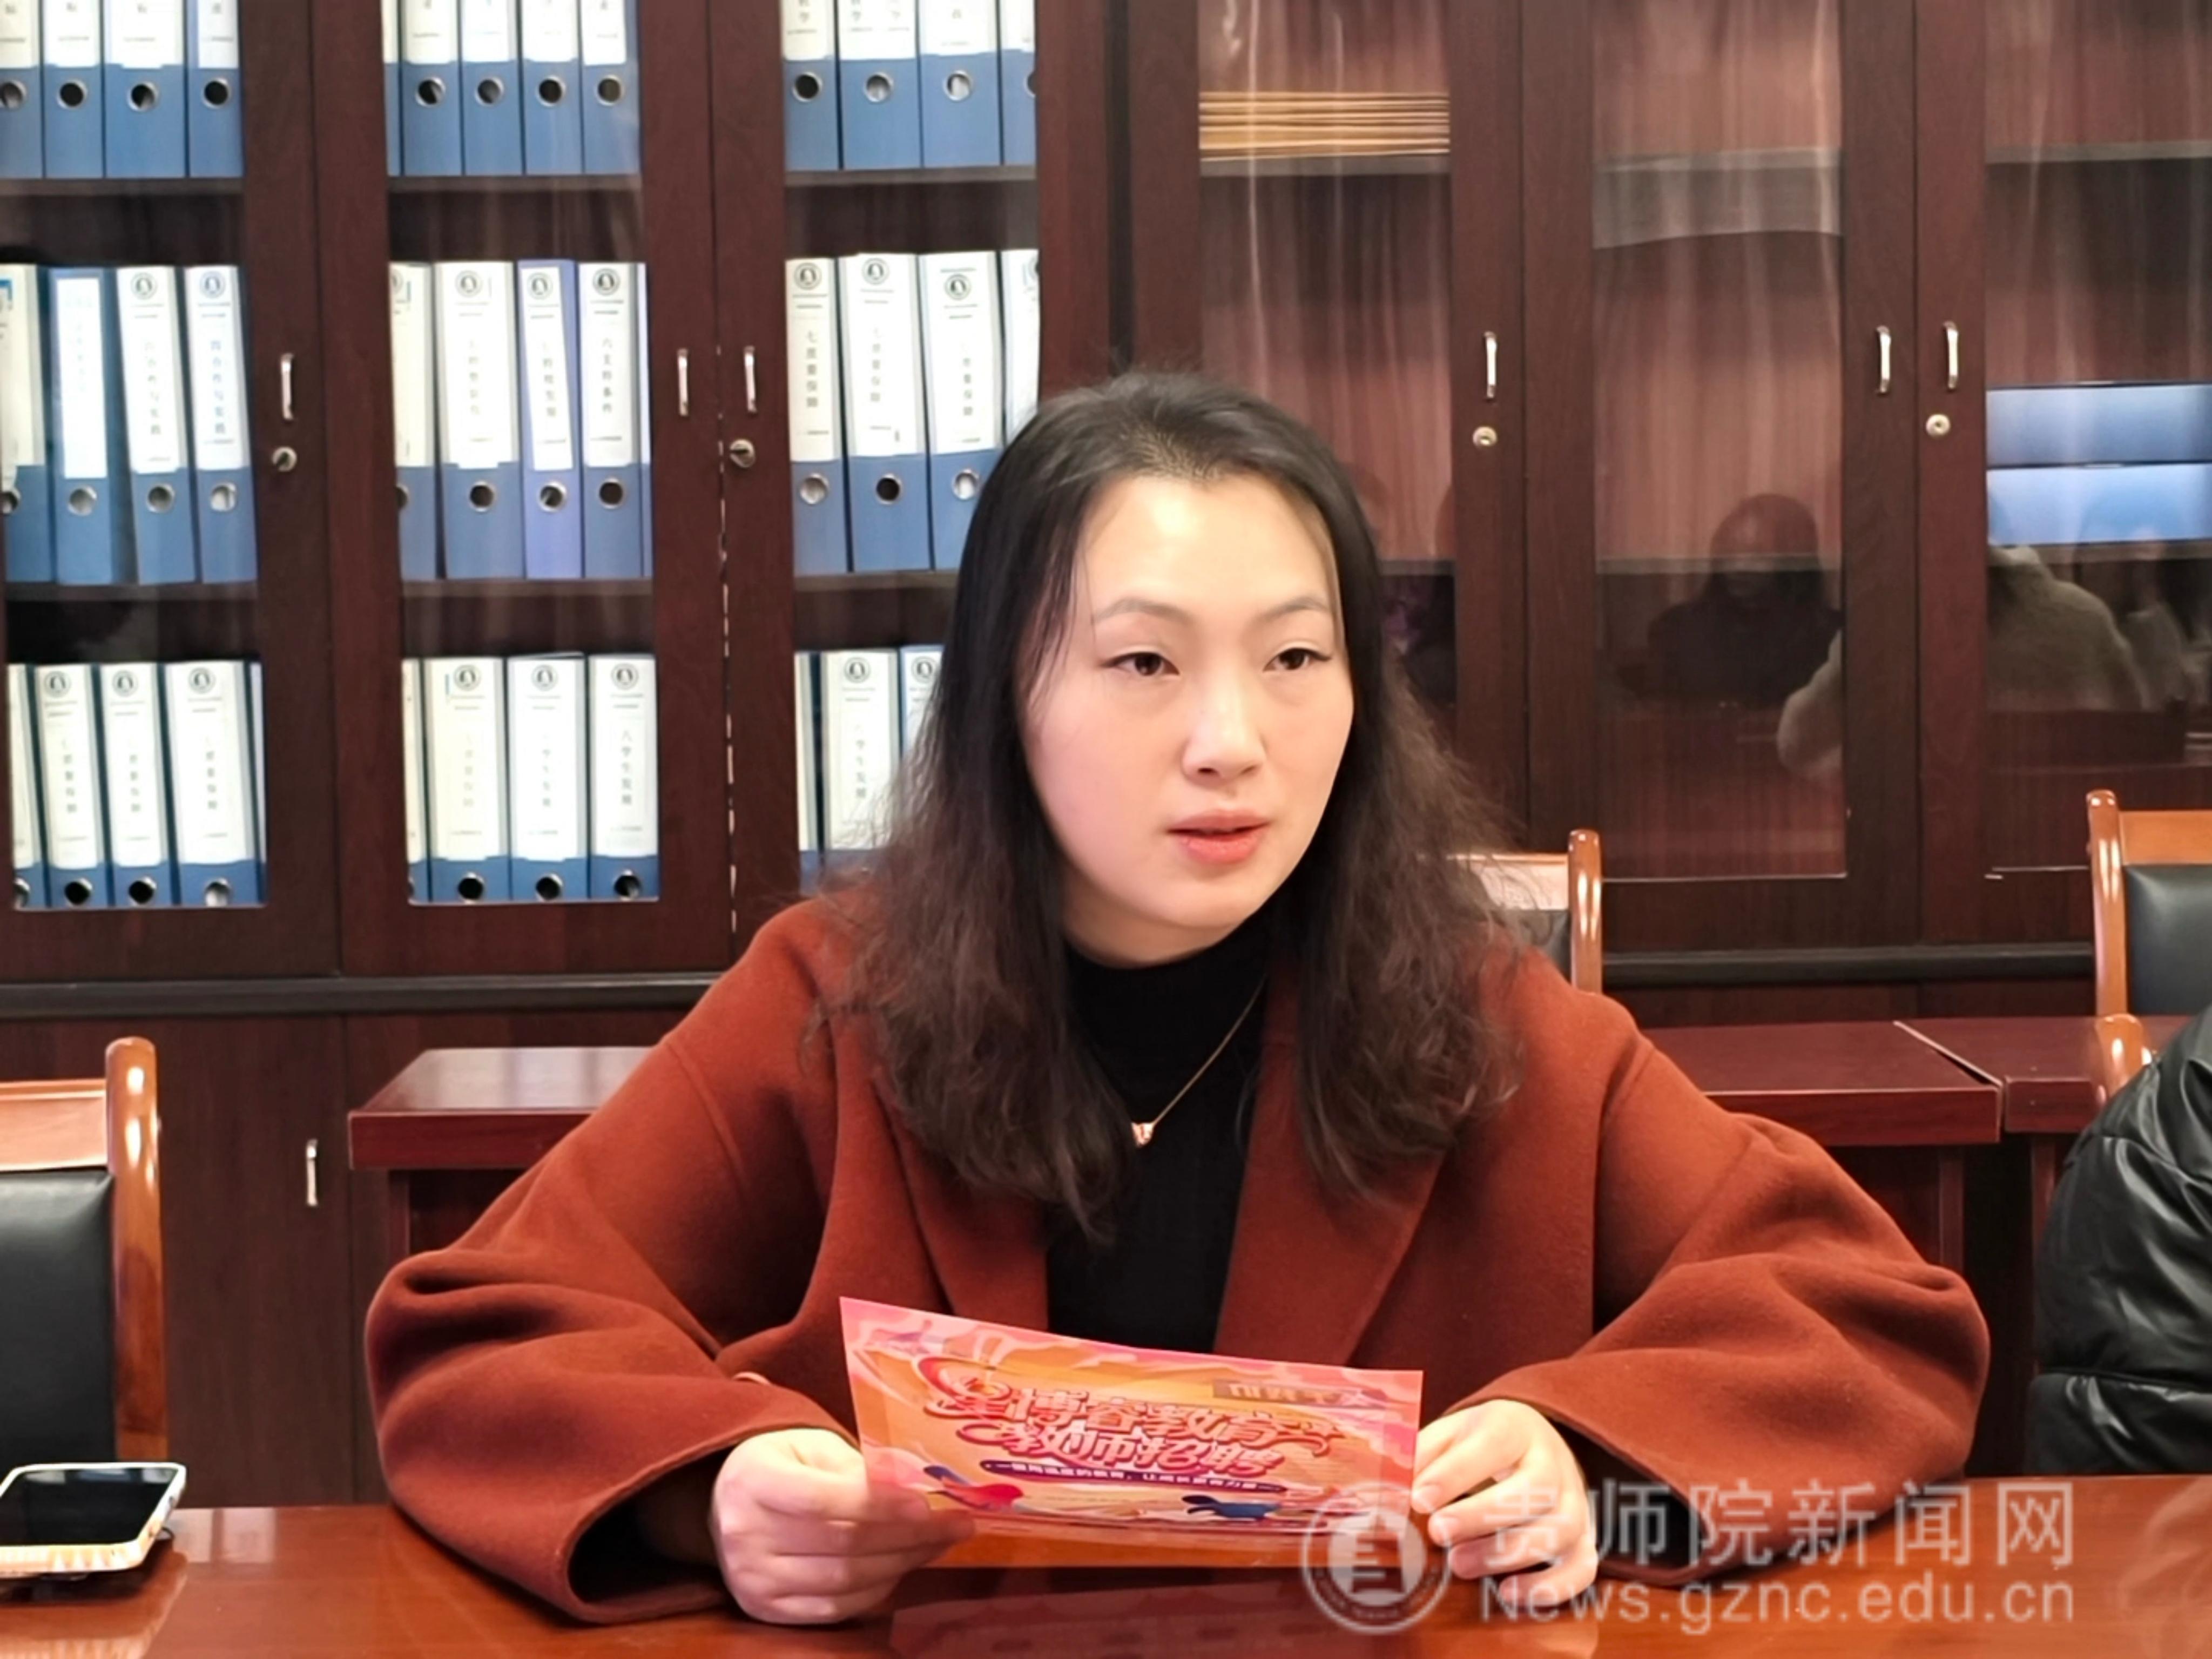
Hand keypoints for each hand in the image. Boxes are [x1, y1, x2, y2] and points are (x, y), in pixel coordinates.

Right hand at [710, 1428, 974, 1624]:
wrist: (726, 1502)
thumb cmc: (783, 1463)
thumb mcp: (812, 1446)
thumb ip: (856, 1467)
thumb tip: (913, 1491)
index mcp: (754, 1481)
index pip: (825, 1501)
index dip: (880, 1506)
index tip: (927, 1504)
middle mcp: (745, 1535)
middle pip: (842, 1545)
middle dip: (908, 1537)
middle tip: (955, 1525)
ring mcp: (752, 1579)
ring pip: (844, 1582)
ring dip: (901, 1564)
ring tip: (936, 1544)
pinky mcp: (764, 1609)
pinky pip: (833, 1610)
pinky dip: (875, 1591)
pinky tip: (901, 1568)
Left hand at [1412, 1401, 1598, 1610]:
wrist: (1535, 1446)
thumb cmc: (1480, 1445)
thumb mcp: (1449, 1434)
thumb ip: (1421, 1454)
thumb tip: (1388, 1485)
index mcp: (1516, 1426)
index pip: (1495, 1442)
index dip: (1456, 1472)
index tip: (1417, 1499)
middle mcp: (1554, 1462)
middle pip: (1535, 1488)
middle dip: (1483, 1515)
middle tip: (1438, 1533)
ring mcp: (1575, 1502)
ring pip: (1559, 1529)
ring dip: (1508, 1553)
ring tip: (1459, 1565)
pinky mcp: (1585, 1539)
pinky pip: (1582, 1567)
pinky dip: (1551, 1586)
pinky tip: (1509, 1594)